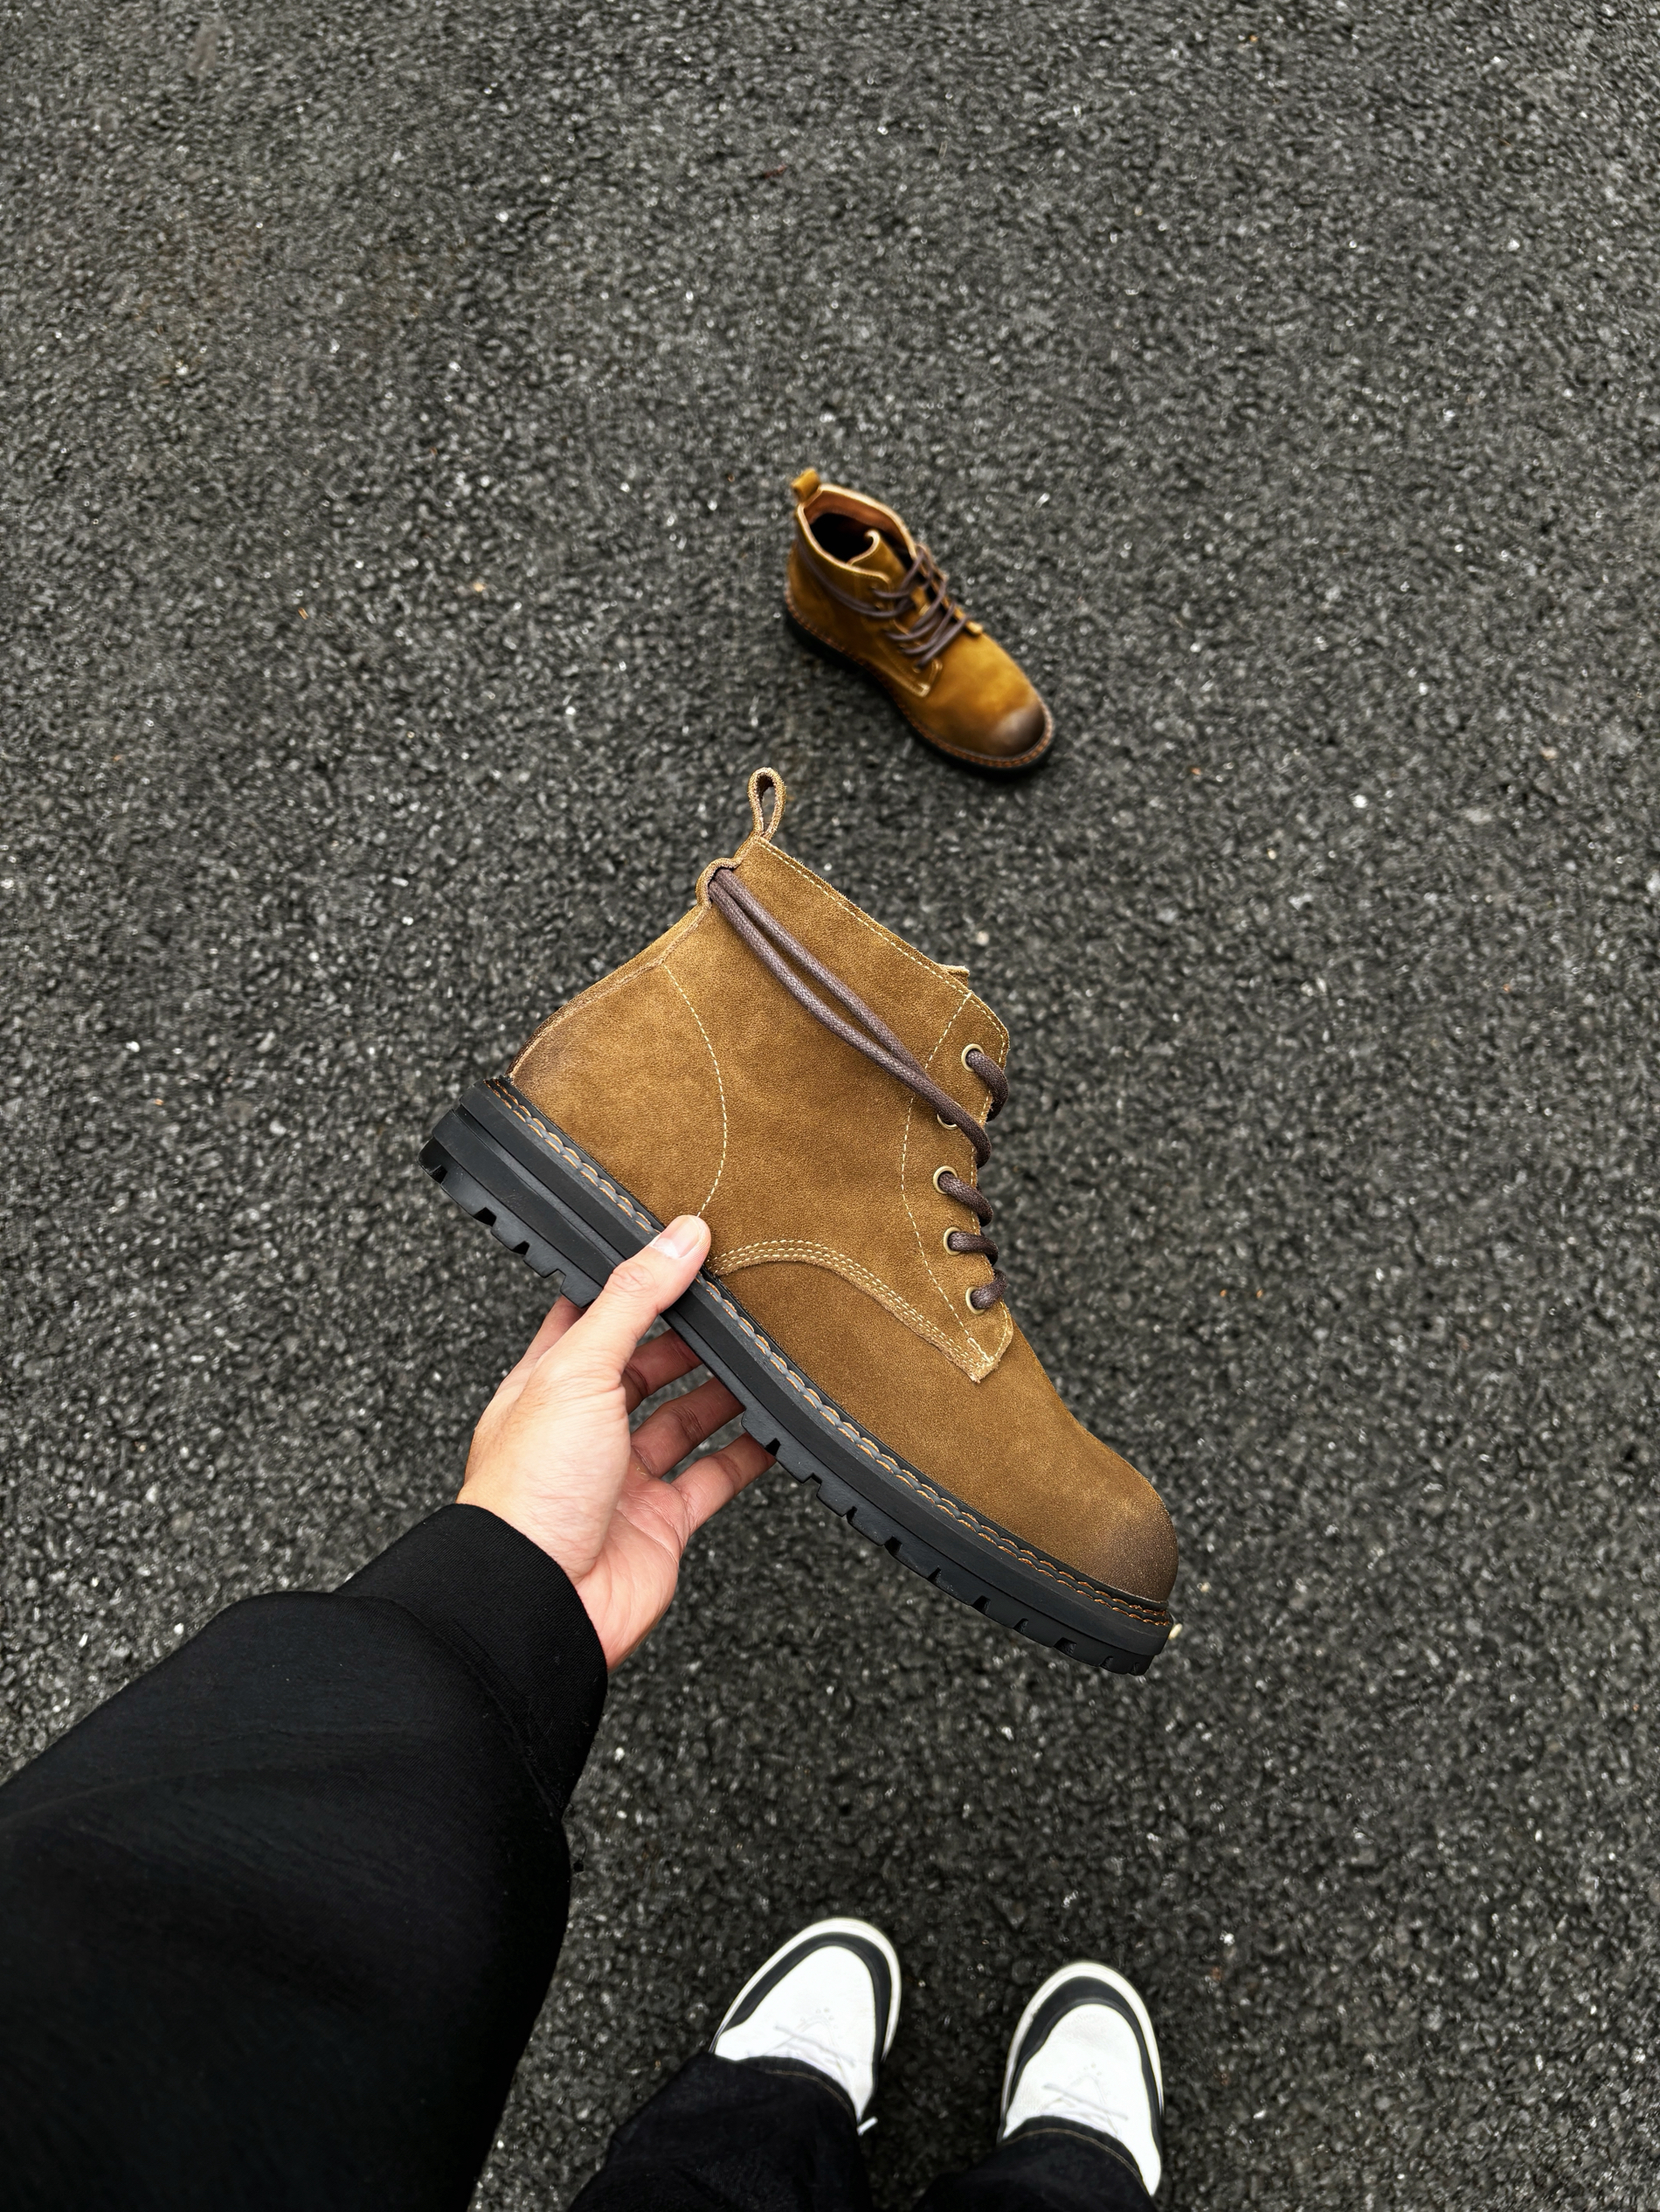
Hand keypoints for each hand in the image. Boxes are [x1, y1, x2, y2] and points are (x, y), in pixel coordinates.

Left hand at [457, 1216, 772, 1666]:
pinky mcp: (661, 1522)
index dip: (635, 1284)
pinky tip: (775, 1428)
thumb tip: (679, 1238)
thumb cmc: (528, 1492)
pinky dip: (748, 1452)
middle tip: (740, 1302)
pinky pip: (714, 1477)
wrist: (538, 1600)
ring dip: (725, 1388)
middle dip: (691, 1336)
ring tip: (767, 1352)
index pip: (593, 1316)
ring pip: (685, 1419)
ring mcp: (624, 1478)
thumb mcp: (578, 1369)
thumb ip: (634, 1300)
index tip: (684, 1253)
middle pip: (647, 1366)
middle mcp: (584, 1428)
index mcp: (547, 1384)